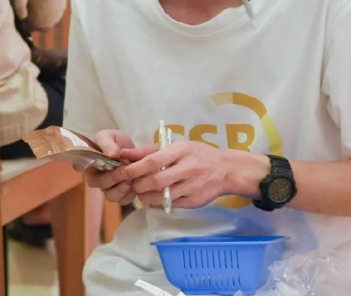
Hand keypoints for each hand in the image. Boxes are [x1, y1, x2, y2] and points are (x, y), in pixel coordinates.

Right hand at [84, 130, 141, 203]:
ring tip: (130, 180)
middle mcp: (95, 178)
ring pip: (110, 196)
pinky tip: (135, 185)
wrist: (132, 150)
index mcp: (88, 162)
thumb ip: (108, 144)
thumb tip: (112, 154)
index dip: (86, 168)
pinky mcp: (120, 195)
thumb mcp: (110, 136)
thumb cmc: (115, 141)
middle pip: (98, 183)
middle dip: (112, 178)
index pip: (80, 167)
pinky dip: (129, 195)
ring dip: (120, 189)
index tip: (99, 164)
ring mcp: (107, 188)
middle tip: (124, 170)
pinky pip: (122, 200)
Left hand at [114, 141, 265, 209]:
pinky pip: (170, 205)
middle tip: (131, 185)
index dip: (135, 168)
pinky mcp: (195, 201)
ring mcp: (193, 186)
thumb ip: (150, 150)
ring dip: (146, 197)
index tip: (123, 172)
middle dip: (138, 185)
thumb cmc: (197, 155)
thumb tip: (124, 154)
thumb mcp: (177, 146)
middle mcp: (188, 168)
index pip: (153, 161)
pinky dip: (157, 203)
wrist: (227, 170)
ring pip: (162, 196)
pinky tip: (153, 198)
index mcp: (182, 151)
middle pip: (156, 181)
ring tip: (141, 192)